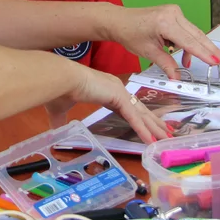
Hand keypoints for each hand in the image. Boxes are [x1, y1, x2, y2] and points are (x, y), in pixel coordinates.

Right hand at [44, 67, 169, 143]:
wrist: (60, 80)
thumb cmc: (60, 91)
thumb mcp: (61, 110)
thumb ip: (61, 120)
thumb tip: (54, 131)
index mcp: (107, 90)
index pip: (128, 107)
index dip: (139, 117)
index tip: (148, 124)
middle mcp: (117, 89)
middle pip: (139, 110)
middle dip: (153, 122)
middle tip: (166, 132)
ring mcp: (119, 92)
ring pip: (141, 114)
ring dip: (153, 128)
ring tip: (165, 138)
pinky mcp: (119, 97)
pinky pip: (133, 118)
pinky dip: (142, 129)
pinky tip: (150, 140)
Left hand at [107, 5, 219, 78]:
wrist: (119, 20)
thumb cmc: (130, 34)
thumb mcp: (148, 52)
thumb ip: (166, 65)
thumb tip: (178, 78)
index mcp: (165, 22)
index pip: (189, 42)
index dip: (204, 54)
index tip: (217, 63)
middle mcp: (172, 14)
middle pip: (197, 36)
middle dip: (212, 51)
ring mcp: (174, 11)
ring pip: (194, 33)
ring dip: (200, 49)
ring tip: (209, 63)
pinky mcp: (174, 13)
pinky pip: (187, 30)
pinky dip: (190, 43)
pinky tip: (187, 57)